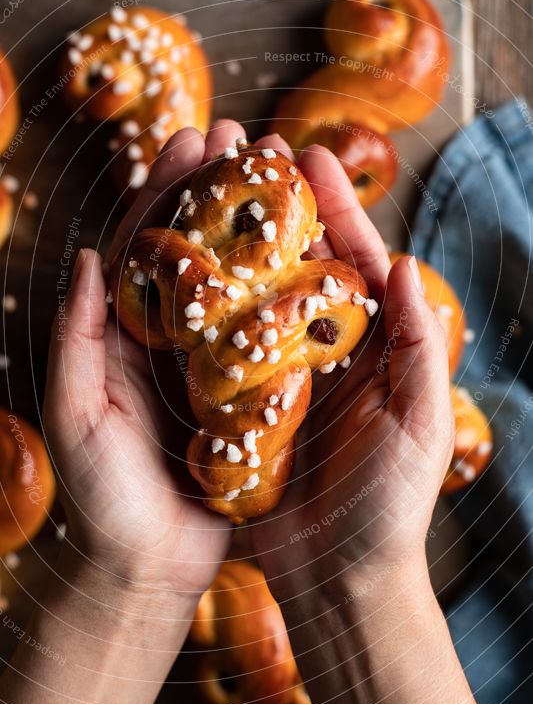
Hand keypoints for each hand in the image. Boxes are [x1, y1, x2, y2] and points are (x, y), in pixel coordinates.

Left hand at [43, 121, 253, 600]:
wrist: (148, 566)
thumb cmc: (102, 497)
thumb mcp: (77, 415)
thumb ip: (77, 337)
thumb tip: (90, 256)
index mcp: (123, 334)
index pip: (145, 246)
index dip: (165, 192)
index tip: (193, 140)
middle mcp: (169, 339)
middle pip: (196, 249)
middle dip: (216, 192)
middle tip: (246, 137)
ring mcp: (211, 363)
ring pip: (237, 283)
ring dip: (258, 230)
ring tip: (285, 180)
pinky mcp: (249, 394)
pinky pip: (269, 335)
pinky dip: (285, 295)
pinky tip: (311, 260)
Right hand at [250, 139, 453, 591]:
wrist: (338, 575)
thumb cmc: (388, 505)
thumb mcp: (419, 423)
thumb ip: (416, 346)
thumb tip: (407, 265)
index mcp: (374, 347)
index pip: (356, 262)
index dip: (336, 208)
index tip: (309, 156)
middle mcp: (325, 351)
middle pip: (300, 266)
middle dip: (278, 210)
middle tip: (250, 156)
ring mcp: (280, 375)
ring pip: (255, 297)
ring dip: (236, 249)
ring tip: (208, 198)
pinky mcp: (242, 405)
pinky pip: (221, 349)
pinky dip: (205, 311)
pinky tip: (180, 276)